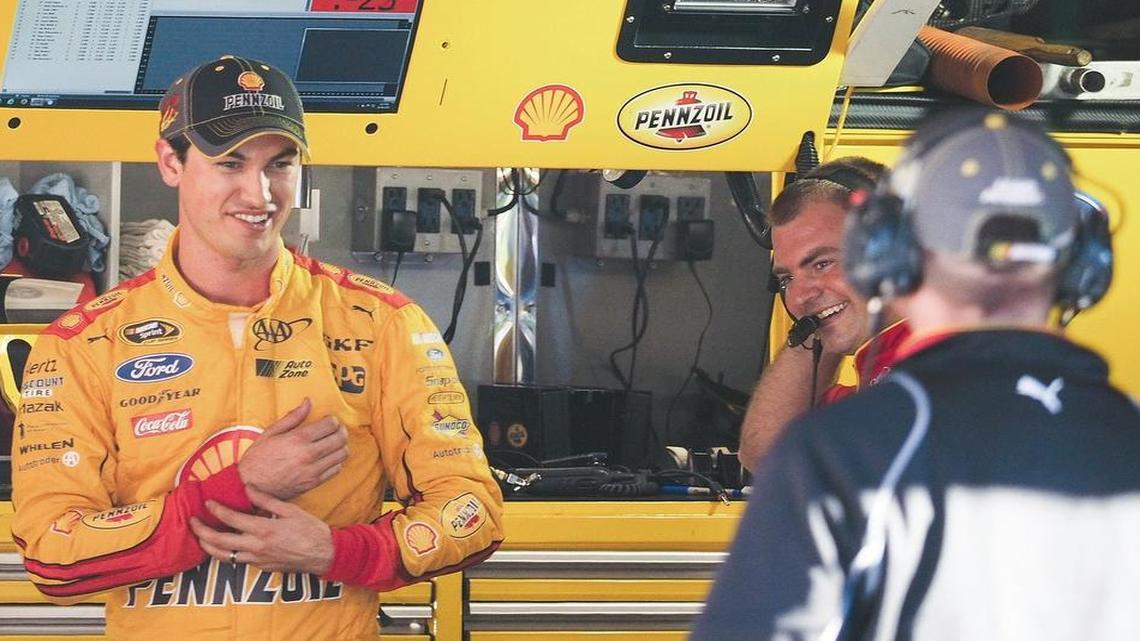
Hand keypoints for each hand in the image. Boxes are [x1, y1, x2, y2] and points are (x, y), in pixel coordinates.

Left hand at [190, 487, 334, 574]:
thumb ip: (266, 500)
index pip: (231, 519)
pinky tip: (223, 546)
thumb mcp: (290, 510)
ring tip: (200, 537)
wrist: (322, 554)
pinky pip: (237, 561)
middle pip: (219, 541)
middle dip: (201, 531)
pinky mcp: (260, 567)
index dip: (216, 510)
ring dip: (208, 546)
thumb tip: (248, 488)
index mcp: (263, 529)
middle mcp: (256, 546)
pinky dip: (225, 553)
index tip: (207, 503)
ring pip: (223, 556)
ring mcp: (257, 559)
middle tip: (192, 522)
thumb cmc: (310, 530)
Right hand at [237, 398, 348, 499]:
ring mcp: (313, 470)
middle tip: (334, 429)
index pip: (330, 424)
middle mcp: (309, 454)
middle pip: (340, 438)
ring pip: (342, 454)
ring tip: (332, 443)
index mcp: (298, 439)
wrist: (249, 487)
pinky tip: (327, 458)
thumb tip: (308, 402)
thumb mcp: (270, 433)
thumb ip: (292, 417)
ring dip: (341, 446)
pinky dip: (336, 461)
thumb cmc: (257, 459)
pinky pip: (336, 469)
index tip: (327, 420)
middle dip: (340, 430)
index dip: (332, 419)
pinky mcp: (314, 483)